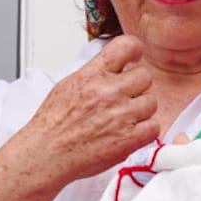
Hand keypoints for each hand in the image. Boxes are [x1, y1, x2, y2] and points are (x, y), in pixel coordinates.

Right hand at [0, 36, 158, 200]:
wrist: (46, 154)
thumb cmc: (52, 125)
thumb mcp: (67, 86)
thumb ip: (93, 74)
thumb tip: (111, 66)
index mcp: (92, 75)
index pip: (127, 46)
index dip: (135, 51)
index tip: (134, 59)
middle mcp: (108, 92)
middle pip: (145, 76)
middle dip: (137, 86)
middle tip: (126, 97)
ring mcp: (120, 116)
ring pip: (151, 102)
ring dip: (142, 109)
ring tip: (125, 118)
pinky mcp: (128, 139)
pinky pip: (154, 126)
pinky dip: (146, 130)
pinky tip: (132, 132)